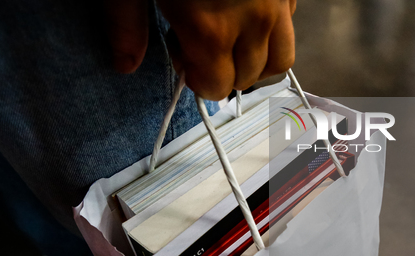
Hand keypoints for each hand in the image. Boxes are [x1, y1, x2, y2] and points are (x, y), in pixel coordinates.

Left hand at [105, 0, 296, 100]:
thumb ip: (125, 24)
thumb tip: (124, 65)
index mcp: (210, 29)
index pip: (217, 88)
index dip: (198, 80)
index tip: (184, 57)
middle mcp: (253, 22)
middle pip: (247, 79)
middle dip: (224, 72)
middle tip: (202, 42)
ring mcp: (277, 4)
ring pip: (280, 60)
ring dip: (256, 62)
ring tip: (234, 41)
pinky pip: (290, 26)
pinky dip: (273, 32)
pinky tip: (251, 14)